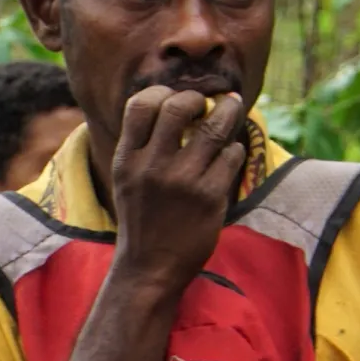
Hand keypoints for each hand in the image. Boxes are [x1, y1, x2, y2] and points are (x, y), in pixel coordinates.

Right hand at [107, 87, 247, 293]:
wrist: (148, 267)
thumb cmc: (141, 219)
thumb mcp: (127, 180)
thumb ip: (142, 147)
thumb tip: (171, 104)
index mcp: (126, 160)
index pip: (139, 104)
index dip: (161, 93)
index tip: (174, 98)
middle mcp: (151, 167)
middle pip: (178, 106)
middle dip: (197, 98)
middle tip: (207, 103)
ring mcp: (182, 181)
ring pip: (214, 126)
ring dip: (228, 111)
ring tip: (232, 107)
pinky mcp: (210, 196)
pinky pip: (232, 154)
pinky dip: (233, 149)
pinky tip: (228, 156)